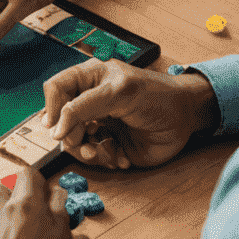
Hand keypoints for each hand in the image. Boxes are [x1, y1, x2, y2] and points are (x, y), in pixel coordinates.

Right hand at [44, 61, 219, 170]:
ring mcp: (98, 124)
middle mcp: (89, 102)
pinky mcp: (109, 144)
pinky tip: (121, 156)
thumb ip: (85, 105)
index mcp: (89, 79)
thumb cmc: (158, 96)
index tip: (58, 128)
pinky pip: (93, 157)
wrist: (186, 118)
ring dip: (87, 151)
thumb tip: (56, 127)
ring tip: (105, 151)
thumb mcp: (120, 93)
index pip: (56, 89)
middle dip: (71, 135)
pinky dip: (104, 159)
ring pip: (73, 142)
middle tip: (85, 141)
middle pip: (59, 120)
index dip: (52, 108)